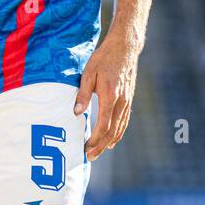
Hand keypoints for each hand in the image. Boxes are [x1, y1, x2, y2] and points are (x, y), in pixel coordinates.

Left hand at [75, 34, 138, 159]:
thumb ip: (82, 94)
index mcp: (109, 95)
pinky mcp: (128, 98)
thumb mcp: (88, 73)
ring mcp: (127, 100)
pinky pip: (124, 120)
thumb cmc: (104, 58)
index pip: (104, 125)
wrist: (125, 47)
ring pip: (120, 127)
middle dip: (101, 146)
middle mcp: (121, 101)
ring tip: (99, 152)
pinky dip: (118, 133)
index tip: (86, 149)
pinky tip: (112, 140)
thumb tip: (76, 113)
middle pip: (113, 131)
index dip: (95, 140)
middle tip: (90, 157)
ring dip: (109, 142)